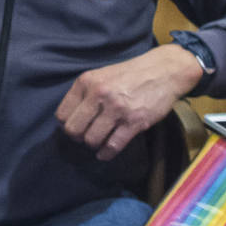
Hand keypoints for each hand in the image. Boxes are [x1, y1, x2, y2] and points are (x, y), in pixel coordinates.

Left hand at [55, 44, 203, 161]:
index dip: (67, 124)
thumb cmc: (130, 74)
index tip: (75, 126)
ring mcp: (117, 109)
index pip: (62, 114)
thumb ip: (85, 93)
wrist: (163, 71)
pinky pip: (113, 145)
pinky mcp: (134, 122)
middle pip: (74, 129)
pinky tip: (104, 154)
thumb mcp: (101, 75)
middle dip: (77, 137)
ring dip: (93, 144)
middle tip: (84, 137)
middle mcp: (99, 94)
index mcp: (87, 82)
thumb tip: (70, 118)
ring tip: (97, 142)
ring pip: (91, 139)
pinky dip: (106, 153)